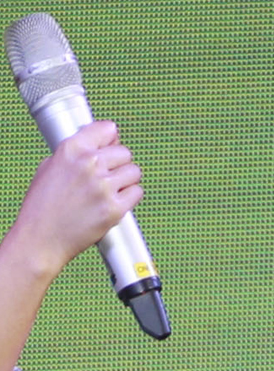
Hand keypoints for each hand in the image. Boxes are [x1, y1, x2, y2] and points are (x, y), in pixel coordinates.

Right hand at [11, 121, 143, 275]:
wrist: (39, 242)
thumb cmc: (42, 208)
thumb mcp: (49, 168)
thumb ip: (75, 152)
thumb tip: (100, 141)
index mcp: (71, 150)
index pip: (108, 128)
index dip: (110, 140)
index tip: (108, 147)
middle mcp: (89, 164)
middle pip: (125, 152)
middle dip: (117, 165)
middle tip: (103, 179)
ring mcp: (103, 186)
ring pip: (134, 172)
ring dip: (125, 182)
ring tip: (106, 193)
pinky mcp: (114, 207)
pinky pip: (137, 192)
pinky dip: (129, 198)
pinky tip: (112, 203)